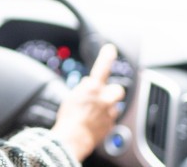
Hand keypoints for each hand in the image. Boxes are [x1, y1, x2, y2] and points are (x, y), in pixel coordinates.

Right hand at [51, 44, 125, 160]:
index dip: (106, 57)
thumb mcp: (71, 97)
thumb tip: (89, 84)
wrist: (73, 138)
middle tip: (103, 96)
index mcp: (92, 88)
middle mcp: (104, 98)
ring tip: (93, 115)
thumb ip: (84, 89)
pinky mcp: (111, 125)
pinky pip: (110, 120)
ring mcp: (109, 112)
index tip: (111, 49)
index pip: (102, 68)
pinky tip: (93, 124)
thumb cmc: (69, 118)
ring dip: (107, 108)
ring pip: (114, 106)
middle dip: (111, 92)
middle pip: (117, 90)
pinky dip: (104, 121)